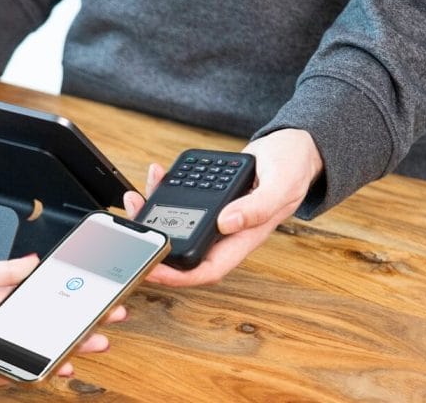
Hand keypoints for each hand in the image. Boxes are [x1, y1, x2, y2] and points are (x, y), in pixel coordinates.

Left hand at [0, 256, 127, 385]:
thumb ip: (5, 269)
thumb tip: (33, 260)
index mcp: (4, 298)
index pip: (47, 299)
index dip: (72, 298)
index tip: (95, 293)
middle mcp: (7, 323)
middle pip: (54, 326)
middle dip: (83, 325)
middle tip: (108, 321)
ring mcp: (3, 347)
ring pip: (44, 351)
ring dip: (70, 350)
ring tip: (91, 345)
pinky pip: (21, 373)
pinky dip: (40, 373)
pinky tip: (59, 367)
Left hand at [124, 128, 322, 286]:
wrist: (293, 148)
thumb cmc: (293, 168)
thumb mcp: (281, 184)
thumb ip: (257, 206)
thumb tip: (226, 224)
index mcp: (244, 237)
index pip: (207, 268)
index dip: (178, 276)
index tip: (152, 270)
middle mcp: (227, 231)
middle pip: (184, 251)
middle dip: (154, 244)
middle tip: (132, 228)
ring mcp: (216, 216)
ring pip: (177, 224)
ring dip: (153, 215)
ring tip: (135, 198)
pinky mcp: (209, 199)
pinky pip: (181, 200)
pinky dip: (163, 189)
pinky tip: (156, 174)